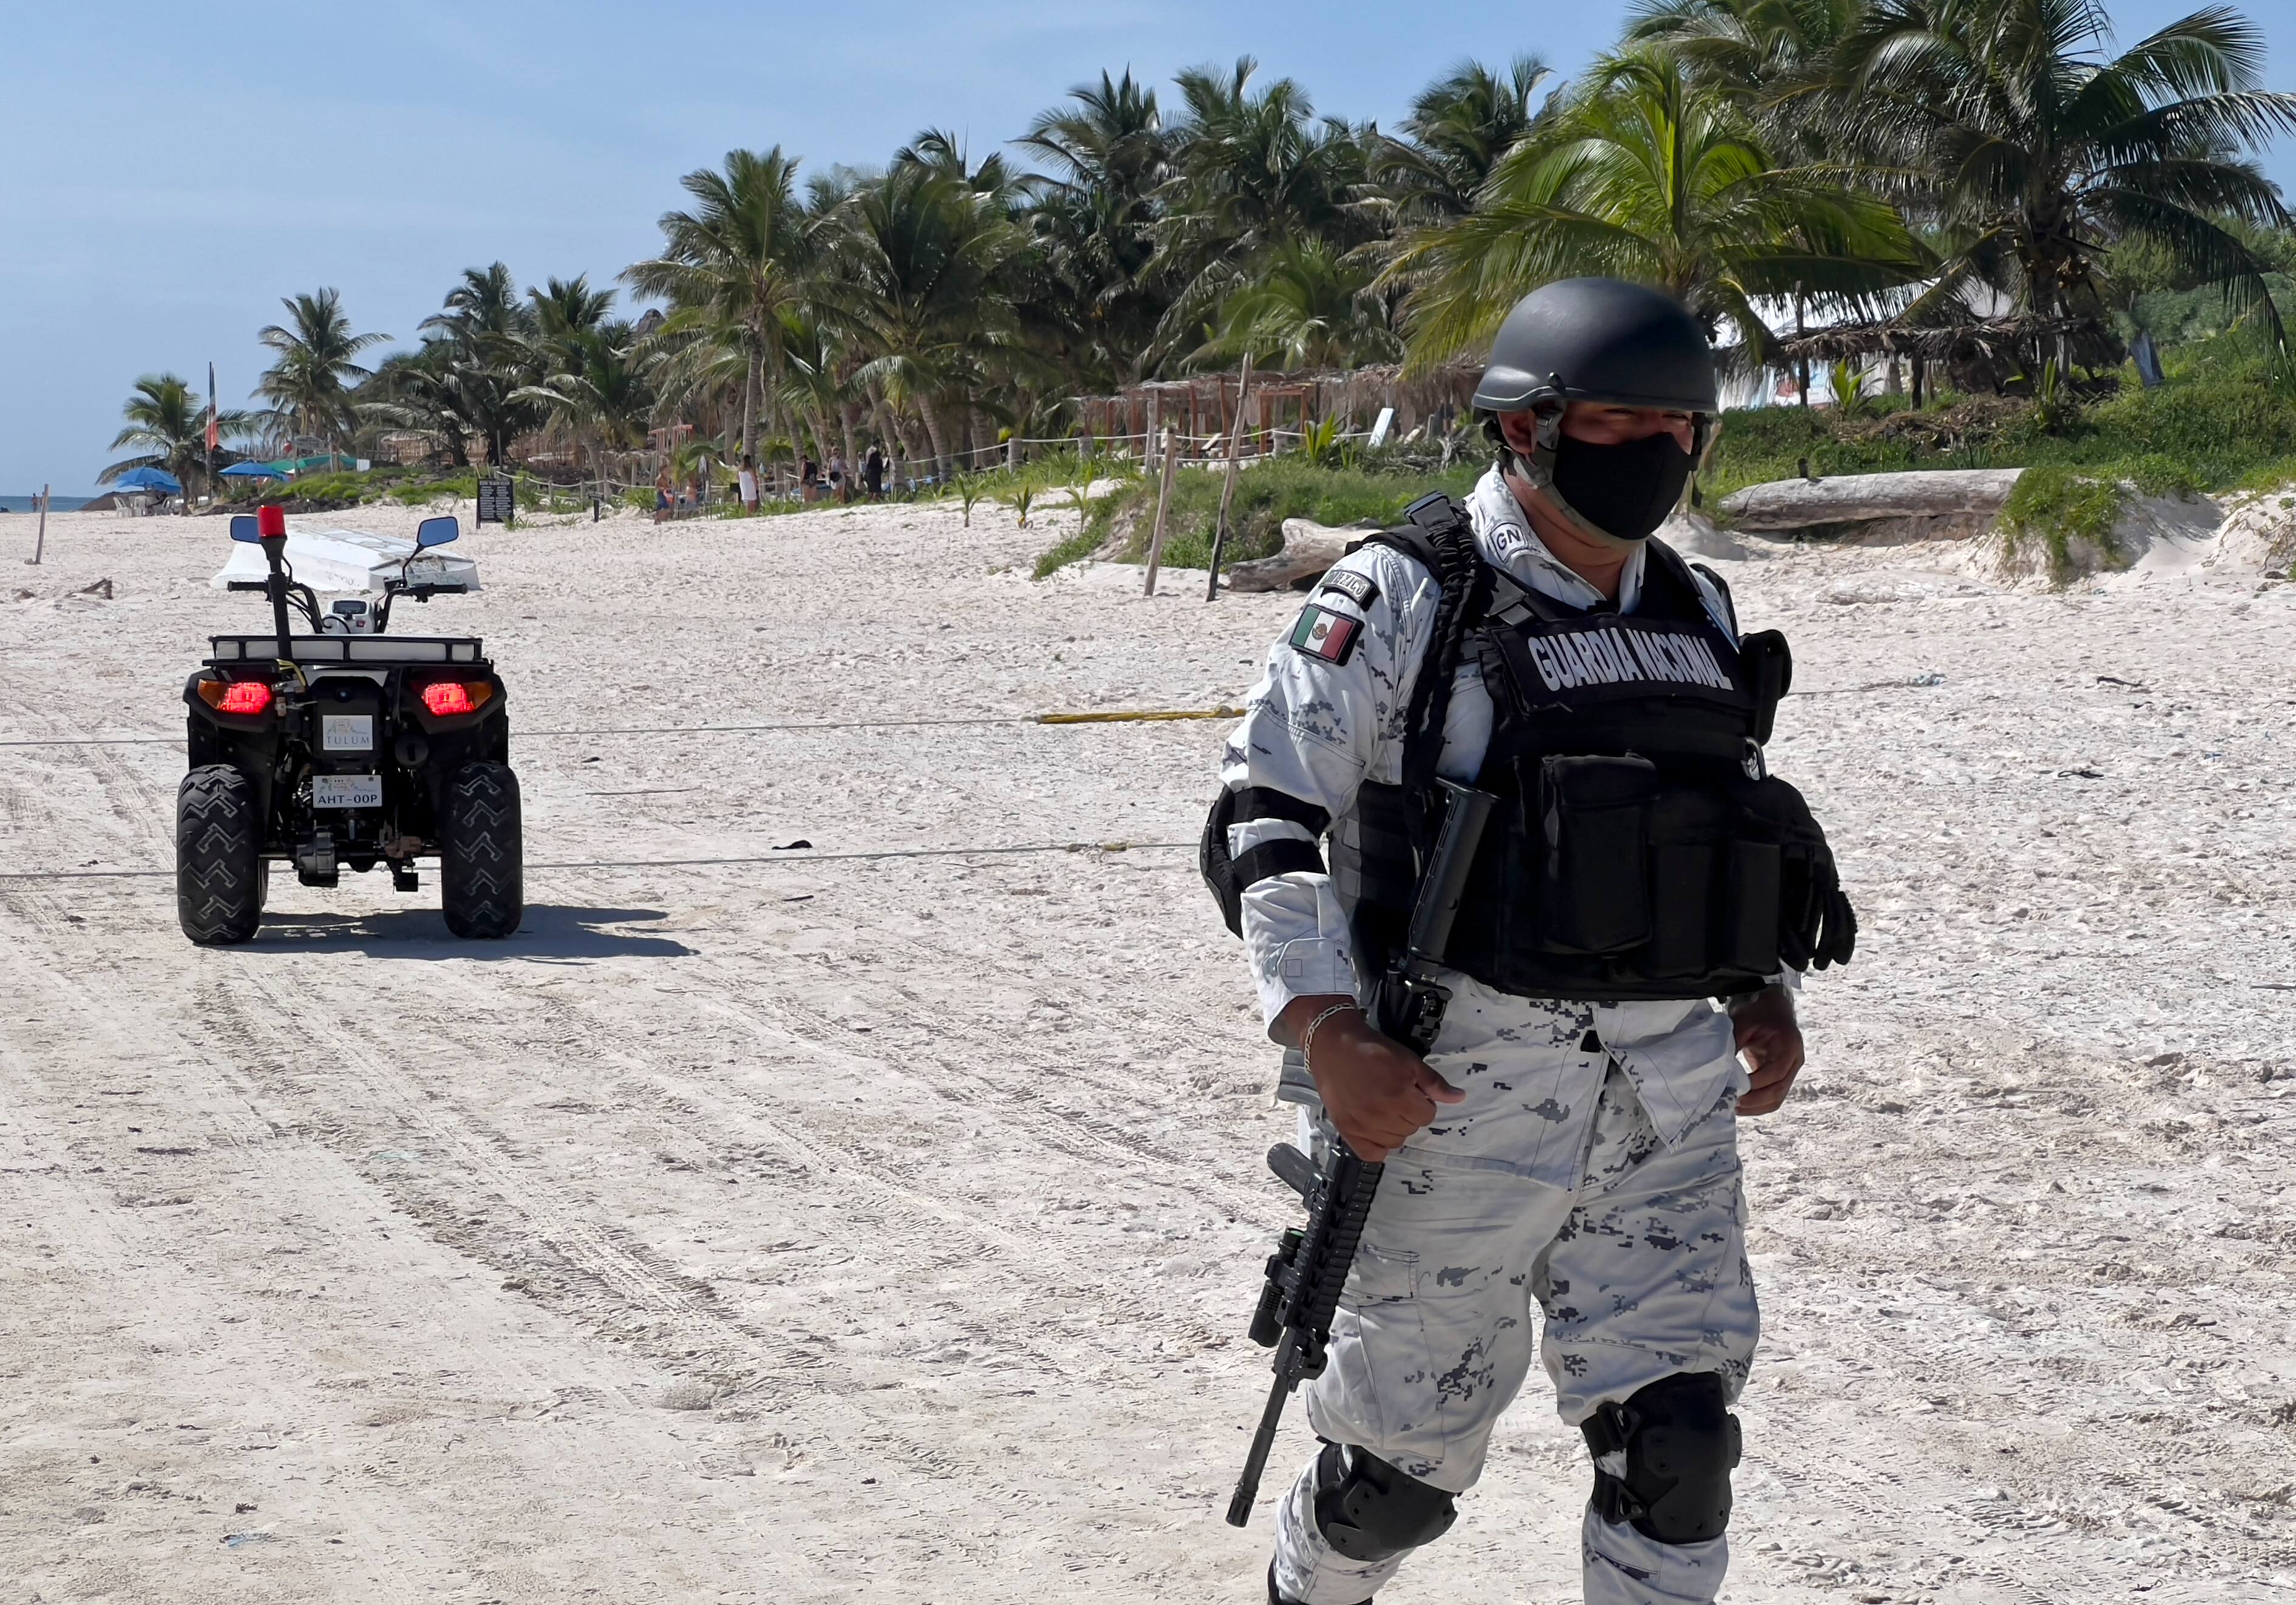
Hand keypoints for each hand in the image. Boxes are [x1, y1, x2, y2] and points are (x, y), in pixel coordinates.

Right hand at [1280, 996, 1463, 1160]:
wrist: (1334, 1046)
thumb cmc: (1374, 1051)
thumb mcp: (1409, 1061)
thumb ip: (1434, 1083)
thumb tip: (1460, 1098)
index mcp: (1400, 1097)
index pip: (1427, 1116)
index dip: (1422, 1102)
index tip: (1410, 1090)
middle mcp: (1381, 1116)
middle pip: (1412, 1129)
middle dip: (1409, 1113)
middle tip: (1395, 1095)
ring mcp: (1362, 1126)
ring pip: (1395, 1142)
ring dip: (1394, 1128)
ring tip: (1383, 1108)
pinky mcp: (1346, 1131)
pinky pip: (1372, 1154)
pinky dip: (1378, 1145)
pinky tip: (1375, 1129)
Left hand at [1730, 986, 1804, 1116]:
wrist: (1771, 1007)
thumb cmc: (1758, 1013)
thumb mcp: (1744, 1024)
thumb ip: (1733, 1044)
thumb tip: (1716, 1068)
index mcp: (1789, 1046)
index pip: (1776, 1072)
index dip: (1757, 1083)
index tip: (1736, 1089)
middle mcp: (1795, 1061)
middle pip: (1779, 1090)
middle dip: (1755, 1101)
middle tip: (1732, 1103)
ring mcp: (1790, 1071)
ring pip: (1778, 1098)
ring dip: (1756, 1107)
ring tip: (1734, 1108)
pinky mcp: (1782, 1077)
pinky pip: (1774, 1096)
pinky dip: (1758, 1104)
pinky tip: (1741, 1106)